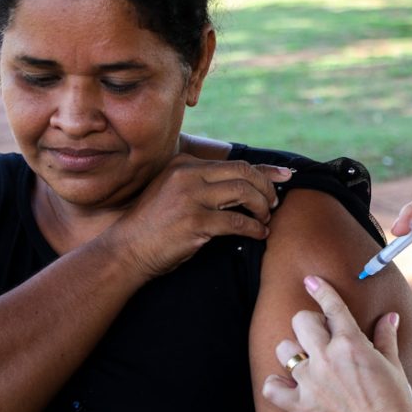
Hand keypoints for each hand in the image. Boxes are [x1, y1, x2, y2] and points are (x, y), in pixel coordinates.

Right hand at [108, 154, 291, 278]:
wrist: (126, 249)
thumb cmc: (153, 225)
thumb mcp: (173, 191)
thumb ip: (200, 183)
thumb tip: (243, 184)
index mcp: (184, 164)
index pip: (234, 163)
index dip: (265, 170)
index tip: (285, 174)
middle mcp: (188, 175)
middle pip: (244, 173)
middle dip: (267, 188)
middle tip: (274, 204)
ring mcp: (191, 197)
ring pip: (245, 193)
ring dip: (262, 207)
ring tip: (265, 219)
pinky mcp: (195, 222)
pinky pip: (238, 222)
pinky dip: (254, 228)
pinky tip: (259, 234)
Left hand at [262, 276, 411, 411]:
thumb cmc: (395, 402)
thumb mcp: (393, 365)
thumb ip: (386, 337)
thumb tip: (390, 317)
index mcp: (351, 343)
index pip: (331, 306)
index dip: (320, 290)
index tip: (311, 281)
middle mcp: (327, 358)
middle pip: (301, 321)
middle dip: (309, 324)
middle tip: (319, 337)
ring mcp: (311, 382)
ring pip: (284, 350)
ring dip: (293, 353)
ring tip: (305, 362)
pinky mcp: (300, 406)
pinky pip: (272, 388)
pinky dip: (276, 386)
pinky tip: (286, 385)